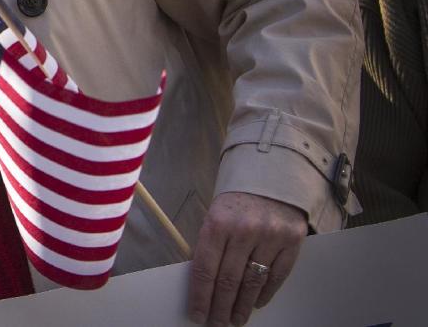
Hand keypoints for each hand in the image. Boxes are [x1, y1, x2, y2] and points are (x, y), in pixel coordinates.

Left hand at [186, 192, 306, 325]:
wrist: (271, 177)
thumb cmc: (236, 201)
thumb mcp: (215, 215)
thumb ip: (210, 245)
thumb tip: (202, 283)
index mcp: (218, 223)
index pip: (205, 269)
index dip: (200, 296)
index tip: (197, 314)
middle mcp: (244, 230)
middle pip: (228, 280)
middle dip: (220, 306)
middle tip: (216, 323)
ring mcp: (270, 236)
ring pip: (252, 282)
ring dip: (242, 306)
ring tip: (235, 319)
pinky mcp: (292, 241)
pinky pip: (276, 276)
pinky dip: (264, 293)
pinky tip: (256, 303)